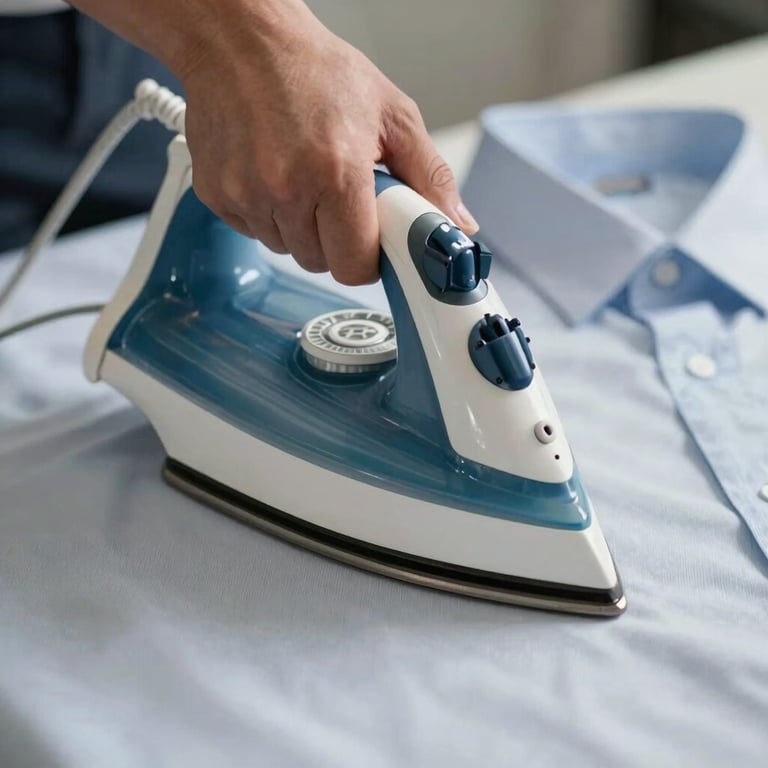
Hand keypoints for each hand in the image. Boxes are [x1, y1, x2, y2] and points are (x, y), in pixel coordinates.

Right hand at [178, 0, 478, 284]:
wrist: (242, 40)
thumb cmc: (316, 70)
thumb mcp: (392, 114)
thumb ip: (431, 177)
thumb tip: (459, 225)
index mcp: (336, 173)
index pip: (356, 267)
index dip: (369, 260)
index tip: (373, 243)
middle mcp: (286, 190)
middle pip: (321, 263)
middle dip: (337, 241)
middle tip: (339, 197)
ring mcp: (246, 195)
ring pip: (287, 249)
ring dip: (301, 228)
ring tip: (305, 178)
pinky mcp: (217, 195)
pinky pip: (254, 232)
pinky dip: (268, 215)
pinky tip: (274, 176)